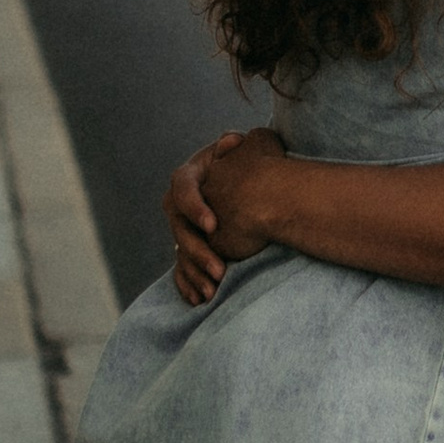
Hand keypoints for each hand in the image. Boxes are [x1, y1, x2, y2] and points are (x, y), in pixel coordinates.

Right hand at [165, 125, 292, 304]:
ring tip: (214, 291)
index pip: (182, 188)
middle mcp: (182, 202)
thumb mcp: (256, 147)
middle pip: (179, 227)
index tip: (213, 225)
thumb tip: (232, 142)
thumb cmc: (259, 162)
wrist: (264, 188)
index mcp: (192, 175)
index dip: (194, 207)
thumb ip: (246, 144)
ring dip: (196, 272)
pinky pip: (182, 269)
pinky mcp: (192, 247)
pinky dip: (189, 285)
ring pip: (181, 252)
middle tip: (220, 269)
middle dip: (198, 250)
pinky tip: (201, 300)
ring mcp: (185, 227)